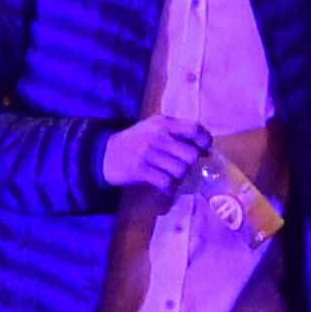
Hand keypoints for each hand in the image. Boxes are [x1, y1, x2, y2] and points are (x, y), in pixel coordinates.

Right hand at [99, 115, 213, 194]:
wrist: (104, 154)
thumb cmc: (135, 141)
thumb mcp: (154, 128)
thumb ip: (177, 133)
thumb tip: (205, 150)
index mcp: (163, 123)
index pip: (195, 129)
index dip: (205, 142)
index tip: (203, 150)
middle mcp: (157, 136)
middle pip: (191, 155)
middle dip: (189, 164)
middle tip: (181, 166)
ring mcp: (148, 153)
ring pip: (180, 171)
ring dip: (179, 177)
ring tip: (170, 175)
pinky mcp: (141, 170)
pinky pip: (167, 183)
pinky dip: (169, 188)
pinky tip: (165, 186)